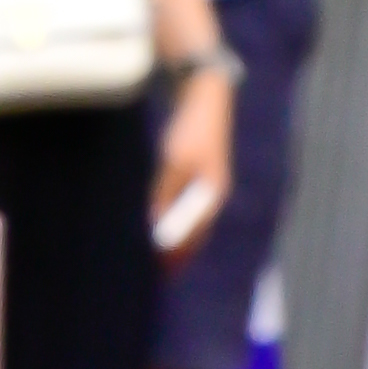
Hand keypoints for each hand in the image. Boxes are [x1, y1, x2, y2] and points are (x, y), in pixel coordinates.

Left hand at [150, 67, 233, 263]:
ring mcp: (207, 185)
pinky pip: (186, 208)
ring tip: (156, 257)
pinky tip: (159, 226)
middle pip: (196, 232)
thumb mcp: (172, 163)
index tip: (158, 271)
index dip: (175, 254)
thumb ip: (164, 195)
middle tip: (156, 272)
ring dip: (175, 239)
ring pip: (191, 221)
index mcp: (212, 194)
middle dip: (177, 252)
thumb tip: (153, 225)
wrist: (204, 96)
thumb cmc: (189, 130)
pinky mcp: (198, 175)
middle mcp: (213, 194)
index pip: (193, 235)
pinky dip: (174, 221)